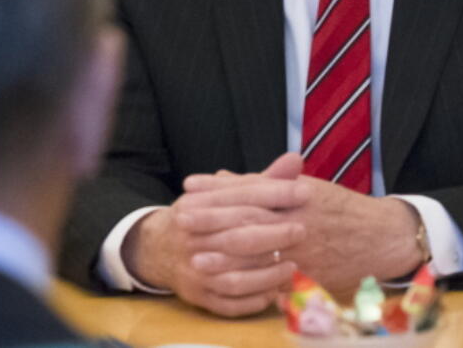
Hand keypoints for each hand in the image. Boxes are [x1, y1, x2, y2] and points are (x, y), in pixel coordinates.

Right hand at [121, 155, 309, 316]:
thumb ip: (260, 181)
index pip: (240, 198)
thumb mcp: (222, 194)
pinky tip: (275, 291)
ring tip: (293, 265)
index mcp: (195, 206)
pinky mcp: (197, 296)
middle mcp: (190, 238)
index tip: (305, 192)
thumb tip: (296, 159)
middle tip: (302, 230)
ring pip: (235, 276)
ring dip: (268, 273)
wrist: (158, 248)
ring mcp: (193, 270)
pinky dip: (255, 299)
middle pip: (238, 236)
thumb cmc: (201, 218)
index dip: (275, 194)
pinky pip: (230, 303)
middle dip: (274, 233)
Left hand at [189, 170, 423, 295]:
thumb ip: (260, 184)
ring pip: (260, 254)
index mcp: (295, 195)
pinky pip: (279, 283)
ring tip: (197, 260)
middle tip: (181, 222)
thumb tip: (218, 178)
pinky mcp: (313, 278)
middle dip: (213, 222)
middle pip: (249, 220)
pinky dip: (253, 285)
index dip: (216, 191)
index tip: (187, 189)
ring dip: (226, 259)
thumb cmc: (340, 208)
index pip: (249, 191)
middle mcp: (298, 221)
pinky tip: (229, 288)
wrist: (385, 237)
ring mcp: (306, 252)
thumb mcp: (304, 187)